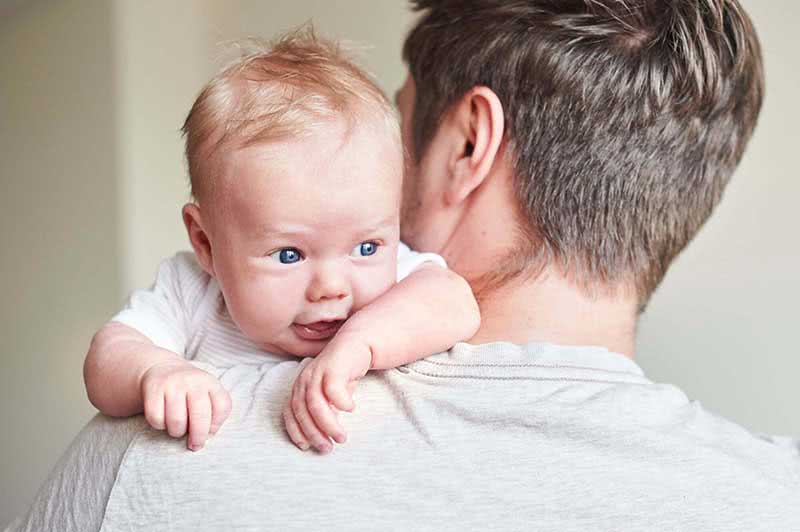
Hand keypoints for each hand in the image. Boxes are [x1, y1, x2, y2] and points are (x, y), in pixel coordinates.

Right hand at [139, 361, 231, 450]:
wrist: (162, 369)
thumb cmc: (189, 391)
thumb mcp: (207, 394)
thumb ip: (214, 412)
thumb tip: (208, 434)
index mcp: (211, 382)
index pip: (222, 406)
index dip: (217, 425)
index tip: (210, 432)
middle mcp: (193, 381)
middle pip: (200, 416)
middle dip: (198, 437)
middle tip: (195, 445)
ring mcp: (172, 383)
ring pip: (177, 421)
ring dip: (177, 432)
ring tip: (178, 428)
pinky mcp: (153, 389)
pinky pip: (156, 418)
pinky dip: (160, 425)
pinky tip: (163, 420)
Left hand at [283, 333, 371, 452]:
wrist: (357, 345)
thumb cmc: (342, 374)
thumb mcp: (329, 397)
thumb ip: (324, 413)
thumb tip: (323, 436)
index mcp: (300, 387)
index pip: (290, 412)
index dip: (296, 431)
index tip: (306, 447)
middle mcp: (304, 379)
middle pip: (302, 410)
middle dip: (313, 433)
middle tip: (328, 448)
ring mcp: (318, 372)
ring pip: (315, 403)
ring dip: (327, 424)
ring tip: (341, 437)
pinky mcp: (334, 366)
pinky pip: (333, 388)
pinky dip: (340, 402)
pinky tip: (350, 409)